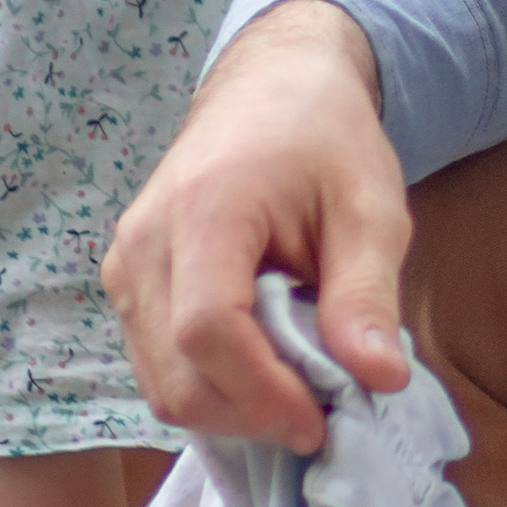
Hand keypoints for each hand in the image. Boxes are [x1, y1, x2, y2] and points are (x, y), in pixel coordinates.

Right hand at [103, 0, 410, 447]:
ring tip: (296, 386)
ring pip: (160, 383)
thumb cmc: (325, 140)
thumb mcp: (371, 208)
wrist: (271, 86)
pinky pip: (157, 365)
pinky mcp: (126, 283)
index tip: (322, 420)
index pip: (207, 330)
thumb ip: (367, 294)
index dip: (263, 394)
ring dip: (231, 408)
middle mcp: (144, 242)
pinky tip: (263, 366)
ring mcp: (124, 265)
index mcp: (204, 210)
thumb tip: (381, 381)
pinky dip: (210, 386)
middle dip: (250, 415)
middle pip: (175, 374)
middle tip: (321, 413)